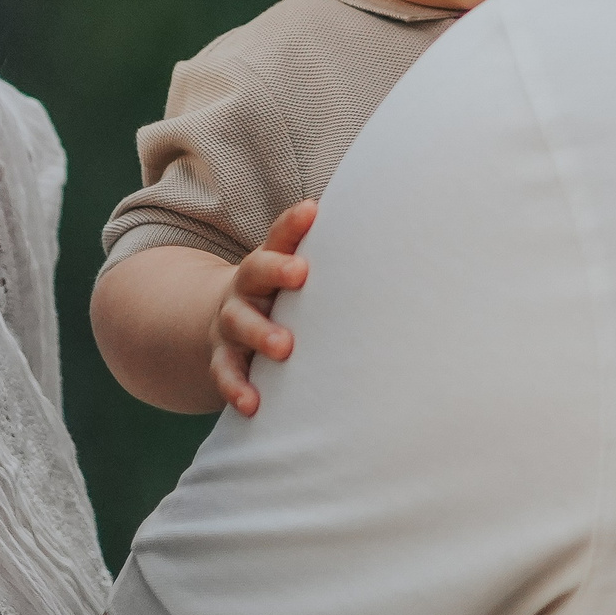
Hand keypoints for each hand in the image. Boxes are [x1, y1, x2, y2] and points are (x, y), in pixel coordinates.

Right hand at [209, 201, 317, 415]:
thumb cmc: (282, 299)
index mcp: (268, 262)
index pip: (280, 237)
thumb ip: (333, 260)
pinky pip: (225, 371)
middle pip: (255, 270)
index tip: (312, 210)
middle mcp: (247, 288)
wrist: (226, 327)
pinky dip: (236, 387)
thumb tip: (392, 235)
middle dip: (277, 270)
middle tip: (301, 273)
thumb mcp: (294, 276)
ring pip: (238, 322)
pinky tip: (252, 403)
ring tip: (284, 347)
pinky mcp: (223, 357)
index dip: (293, 224)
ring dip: (260, 333)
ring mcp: (231, 322)